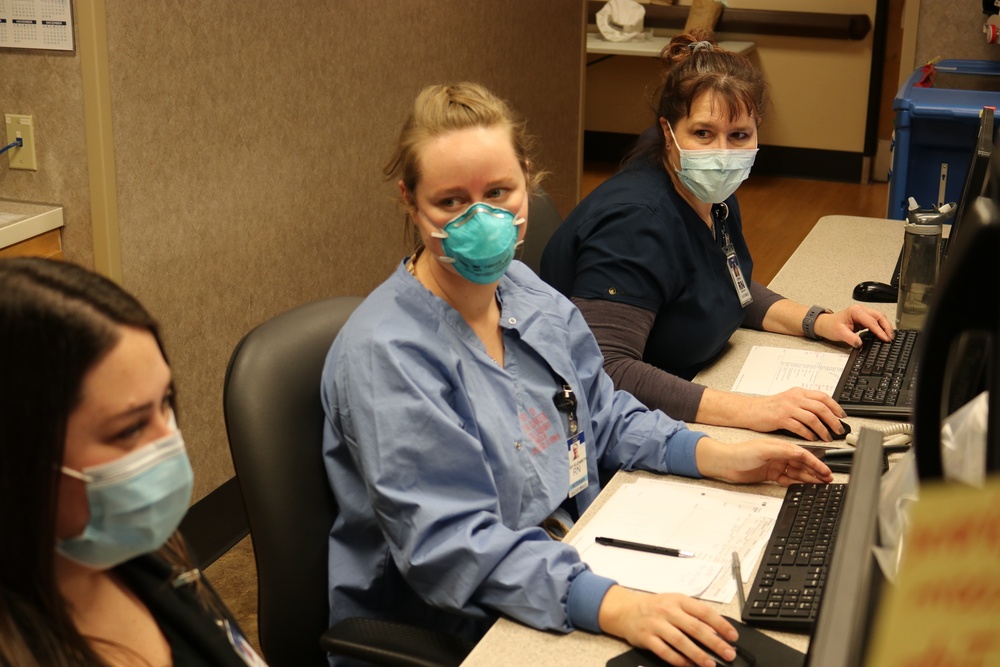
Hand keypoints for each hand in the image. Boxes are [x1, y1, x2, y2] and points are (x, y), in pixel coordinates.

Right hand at [598, 586, 738, 666]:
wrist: (625, 609)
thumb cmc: (655, 607)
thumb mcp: (674, 603)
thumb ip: (693, 614)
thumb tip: (716, 631)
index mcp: (678, 600)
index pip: (704, 611)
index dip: (721, 624)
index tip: (732, 637)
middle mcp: (668, 611)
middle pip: (695, 628)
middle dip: (714, 643)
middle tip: (728, 654)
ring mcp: (656, 624)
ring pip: (680, 641)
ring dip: (697, 654)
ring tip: (710, 664)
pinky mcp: (647, 638)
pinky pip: (664, 651)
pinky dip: (678, 660)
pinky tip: (688, 665)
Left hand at [696, 437, 833, 485]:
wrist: (725, 463)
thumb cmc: (740, 453)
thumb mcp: (764, 450)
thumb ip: (783, 452)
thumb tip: (801, 454)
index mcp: (780, 446)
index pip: (802, 455)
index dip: (815, 463)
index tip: (825, 471)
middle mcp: (779, 456)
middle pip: (802, 464)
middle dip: (816, 472)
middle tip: (828, 479)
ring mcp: (775, 466)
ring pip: (797, 473)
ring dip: (809, 478)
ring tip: (821, 484)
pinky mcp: (770, 475)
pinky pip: (788, 480)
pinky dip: (798, 483)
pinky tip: (805, 486)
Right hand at [741, 387, 846, 441]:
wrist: (751, 410)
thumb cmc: (770, 407)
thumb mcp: (789, 399)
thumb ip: (805, 403)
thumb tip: (824, 413)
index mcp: (799, 392)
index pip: (823, 396)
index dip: (835, 407)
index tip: (842, 416)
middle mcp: (795, 398)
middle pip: (821, 408)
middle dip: (833, 420)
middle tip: (838, 430)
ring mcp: (788, 408)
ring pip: (812, 418)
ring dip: (823, 430)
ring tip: (827, 438)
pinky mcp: (781, 418)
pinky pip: (799, 427)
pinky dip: (808, 434)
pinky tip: (812, 439)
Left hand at [815, 305, 893, 347]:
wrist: (825, 324)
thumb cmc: (830, 326)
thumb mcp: (840, 333)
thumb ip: (851, 339)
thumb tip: (861, 344)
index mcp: (856, 311)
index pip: (872, 321)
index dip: (880, 331)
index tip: (885, 339)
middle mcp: (861, 310)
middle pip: (879, 316)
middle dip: (887, 327)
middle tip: (891, 338)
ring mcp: (863, 313)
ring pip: (879, 317)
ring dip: (885, 326)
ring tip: (890, 337)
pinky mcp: (863, 318)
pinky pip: (876, 321)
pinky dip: (881, 327)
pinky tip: (883, 334)